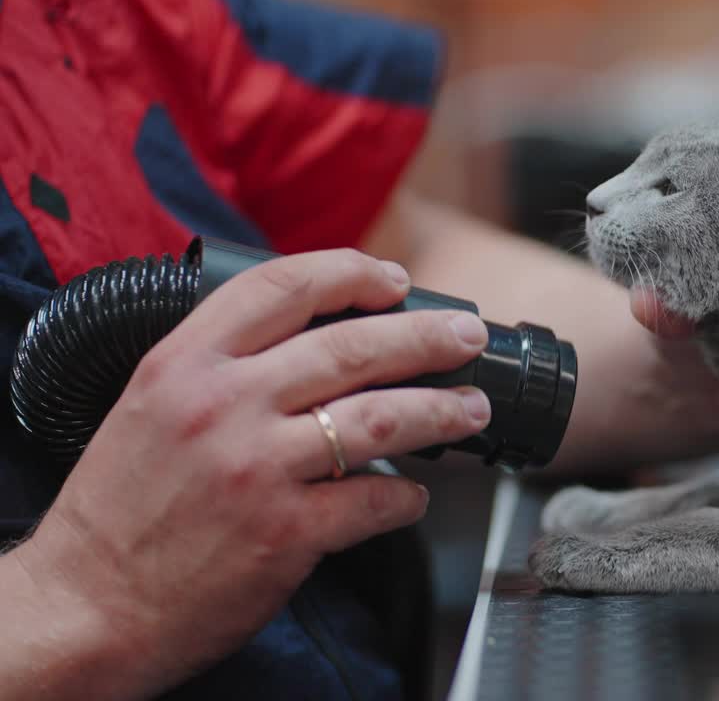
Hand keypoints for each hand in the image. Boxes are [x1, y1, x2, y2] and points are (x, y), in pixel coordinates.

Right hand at [7, 249, 491, 699]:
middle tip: (466, 338)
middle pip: (351, 347)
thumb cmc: (120, 509)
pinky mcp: (284, 533)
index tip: (395, 280)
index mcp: (184, 364)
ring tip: (471, 407)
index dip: (353, 273)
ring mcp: (256, 468)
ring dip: (439, 410)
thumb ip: (220, 365)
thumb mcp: (150, 407)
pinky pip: (371, 502)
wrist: (84, 607)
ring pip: (378, 417)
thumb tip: (314, 340)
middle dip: (426, 337)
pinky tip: (413, 497)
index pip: (282, 286)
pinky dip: (405, 499)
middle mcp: (222, 405)